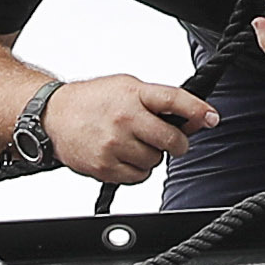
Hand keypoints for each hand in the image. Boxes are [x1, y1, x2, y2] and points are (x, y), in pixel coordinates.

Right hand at [44, 73, 212, 183]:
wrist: (53, 116)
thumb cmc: (91, 101)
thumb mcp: (127, 87)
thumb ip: (157, 101)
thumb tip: (192, 118)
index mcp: (133, 94)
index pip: (173, 100)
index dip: (197, 110)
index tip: (211, 118)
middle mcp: (124, 119)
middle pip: (171, 140)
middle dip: (177, 143)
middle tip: (170, 140)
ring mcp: (114, 145)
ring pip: (155, 162)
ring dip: (151, 156)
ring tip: (133, 143)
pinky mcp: (105, 167)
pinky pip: (138, 177)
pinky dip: (137, 169)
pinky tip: (123, 155)